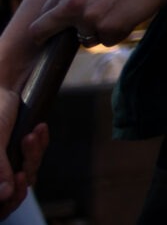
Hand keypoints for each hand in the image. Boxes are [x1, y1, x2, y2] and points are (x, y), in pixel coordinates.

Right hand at [0, 96, 47, 212]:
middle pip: (17, 186)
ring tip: (32, 131)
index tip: (22, 176)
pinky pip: (37, 155)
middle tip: (28, 139)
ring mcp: (8, 162)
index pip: (0, 199)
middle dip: (27, 162)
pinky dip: (41, 143)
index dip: (9, 199)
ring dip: (34, 151)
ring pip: (30, 170)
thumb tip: (5, 195)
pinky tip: (40, 127)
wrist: (4, 90)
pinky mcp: (21, 151)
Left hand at [29, 0, 166, 50]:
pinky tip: (130, 15)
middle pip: (43, 31)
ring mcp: (89, 18)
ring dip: (99, 33)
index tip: (49, 35)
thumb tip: (66, 19)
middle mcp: (72, 4)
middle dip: (50, 40)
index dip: (44, 28)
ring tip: (120, 11)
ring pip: (85, 39)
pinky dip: (119, 33)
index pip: (41, 16)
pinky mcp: (108, 28)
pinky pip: (108, 41)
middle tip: (59, 45)